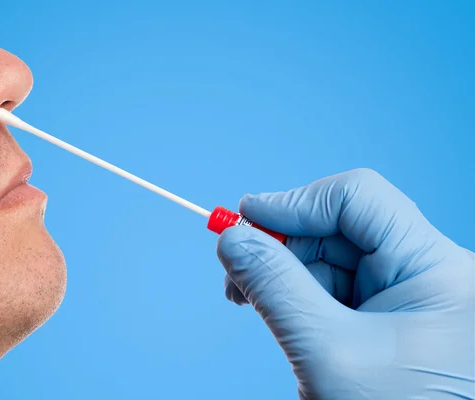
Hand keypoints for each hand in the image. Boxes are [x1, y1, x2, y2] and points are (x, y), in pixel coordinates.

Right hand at [217, 169, 473, 399]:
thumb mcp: (327, 353)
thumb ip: (274, 287)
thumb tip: (231, 237)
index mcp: (436, 270)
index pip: (358, 199)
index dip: (296, 201)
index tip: (244, 217)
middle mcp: (428, 274)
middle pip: (340, 227)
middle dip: (282, 243)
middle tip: (235, 271)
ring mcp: (409, 297)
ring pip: (332, 258)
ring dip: (285, 272)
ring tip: (250, 300)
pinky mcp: (389, 318)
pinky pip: (335, 288)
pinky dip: (298, 295)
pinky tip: (279, 313)